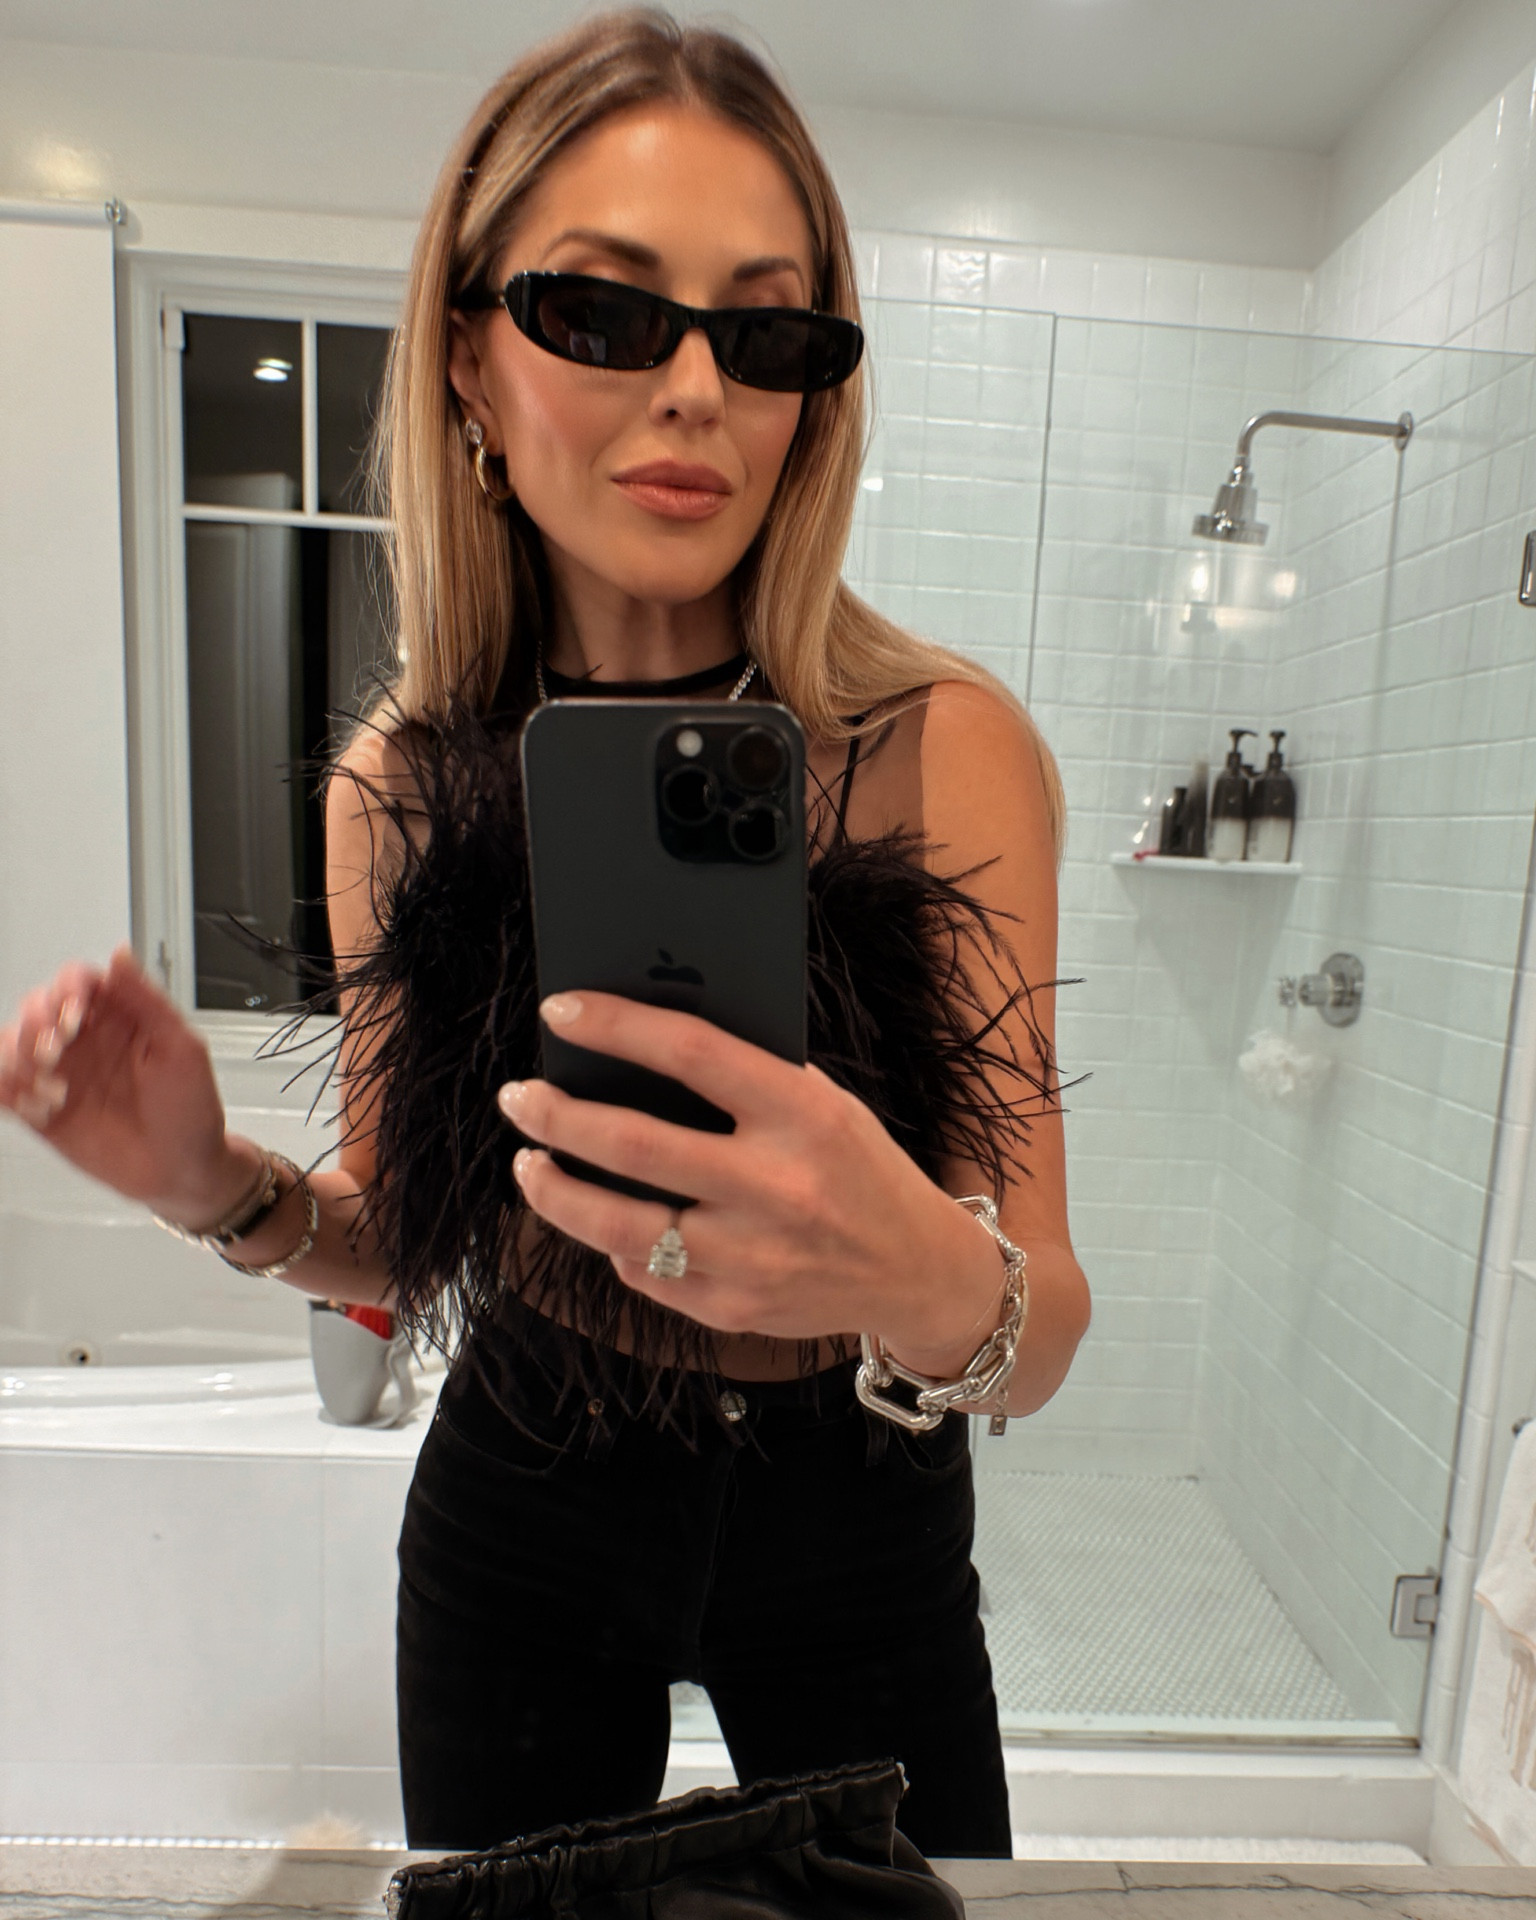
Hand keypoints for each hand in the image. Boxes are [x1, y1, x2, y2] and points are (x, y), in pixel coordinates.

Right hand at [0, 945, 250, 1226]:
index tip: (73, 1011)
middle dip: (38, 1022)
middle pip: (38, 1008)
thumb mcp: (181, 1049)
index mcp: (119, 1018)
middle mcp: (85, 1041)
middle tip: (56, 1048)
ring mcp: (61, 1074)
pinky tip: (34, 1104)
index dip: (68, 988)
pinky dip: (6, 1088)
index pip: (80, 982)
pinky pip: (5, 1088)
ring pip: (13, 1045)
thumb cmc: (190, 1110)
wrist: (182, 1171)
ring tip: (50, 1085)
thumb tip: (120, 956)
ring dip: (17, 1056)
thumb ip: (148, 1001)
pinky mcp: (41, 1110)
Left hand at [496, 991, 1006, 1357]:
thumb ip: (751, 1078)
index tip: (562, 1011)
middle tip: (519, 1096)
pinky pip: (643, 1272)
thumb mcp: (827, 1105)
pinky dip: (612, 1242)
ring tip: (529, 1163)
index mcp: (803, 1117)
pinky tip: (599, 1217)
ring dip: (555, 1190)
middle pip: (634, 1143)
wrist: (915, 1270)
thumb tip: (642, 1046)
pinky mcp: (733, 1309)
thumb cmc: (859, 1170)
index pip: (694, 1053)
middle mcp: (776, 1188)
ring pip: (617, 1224)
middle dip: (557, 1116)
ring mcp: (751, 1257)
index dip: (619, 1026)